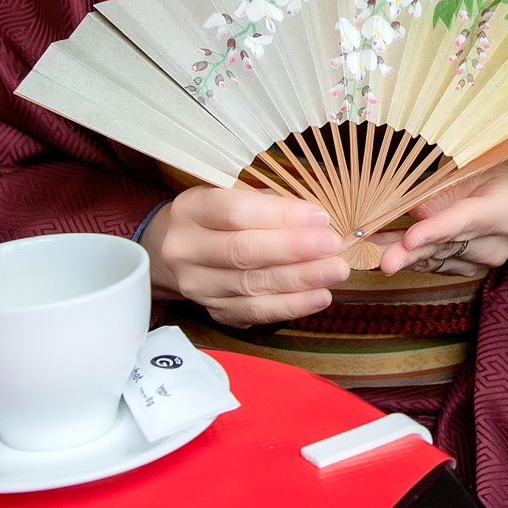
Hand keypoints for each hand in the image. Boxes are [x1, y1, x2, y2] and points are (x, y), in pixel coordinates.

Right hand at [142, 186, 350, 327]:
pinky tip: (318, 296)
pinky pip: (254, 312)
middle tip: (333, 246)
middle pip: (244, 252)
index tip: (320, 217)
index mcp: (191, 210)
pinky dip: (289, 306)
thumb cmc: (216, 218)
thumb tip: (316, 220)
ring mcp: (196, 285)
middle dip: (295, 250)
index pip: (236, 212)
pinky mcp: (212, 310)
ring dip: (300, 280)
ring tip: (335, 272)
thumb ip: (269, 204)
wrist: (172, 251)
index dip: (282, 216)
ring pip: (252, 286)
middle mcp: (186, 250)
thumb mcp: (231, 195)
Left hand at [374, 160, 507, 277]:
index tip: (410, 239)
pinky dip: (406, 258)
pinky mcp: (466, 269)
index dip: (437, 231)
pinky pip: (432, 264)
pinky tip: (380, 252)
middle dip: (410, 253)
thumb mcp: (469, 164)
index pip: (467, 221)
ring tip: (368, 251)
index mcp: (506, 209)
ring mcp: (482, 260)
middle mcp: (499, 242)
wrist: (507, 195)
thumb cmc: (485, 170)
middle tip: (381, 259)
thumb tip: (418, 211)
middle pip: (447, 247)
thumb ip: (445, 187)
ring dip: (400, 255)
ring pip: (435, 259)